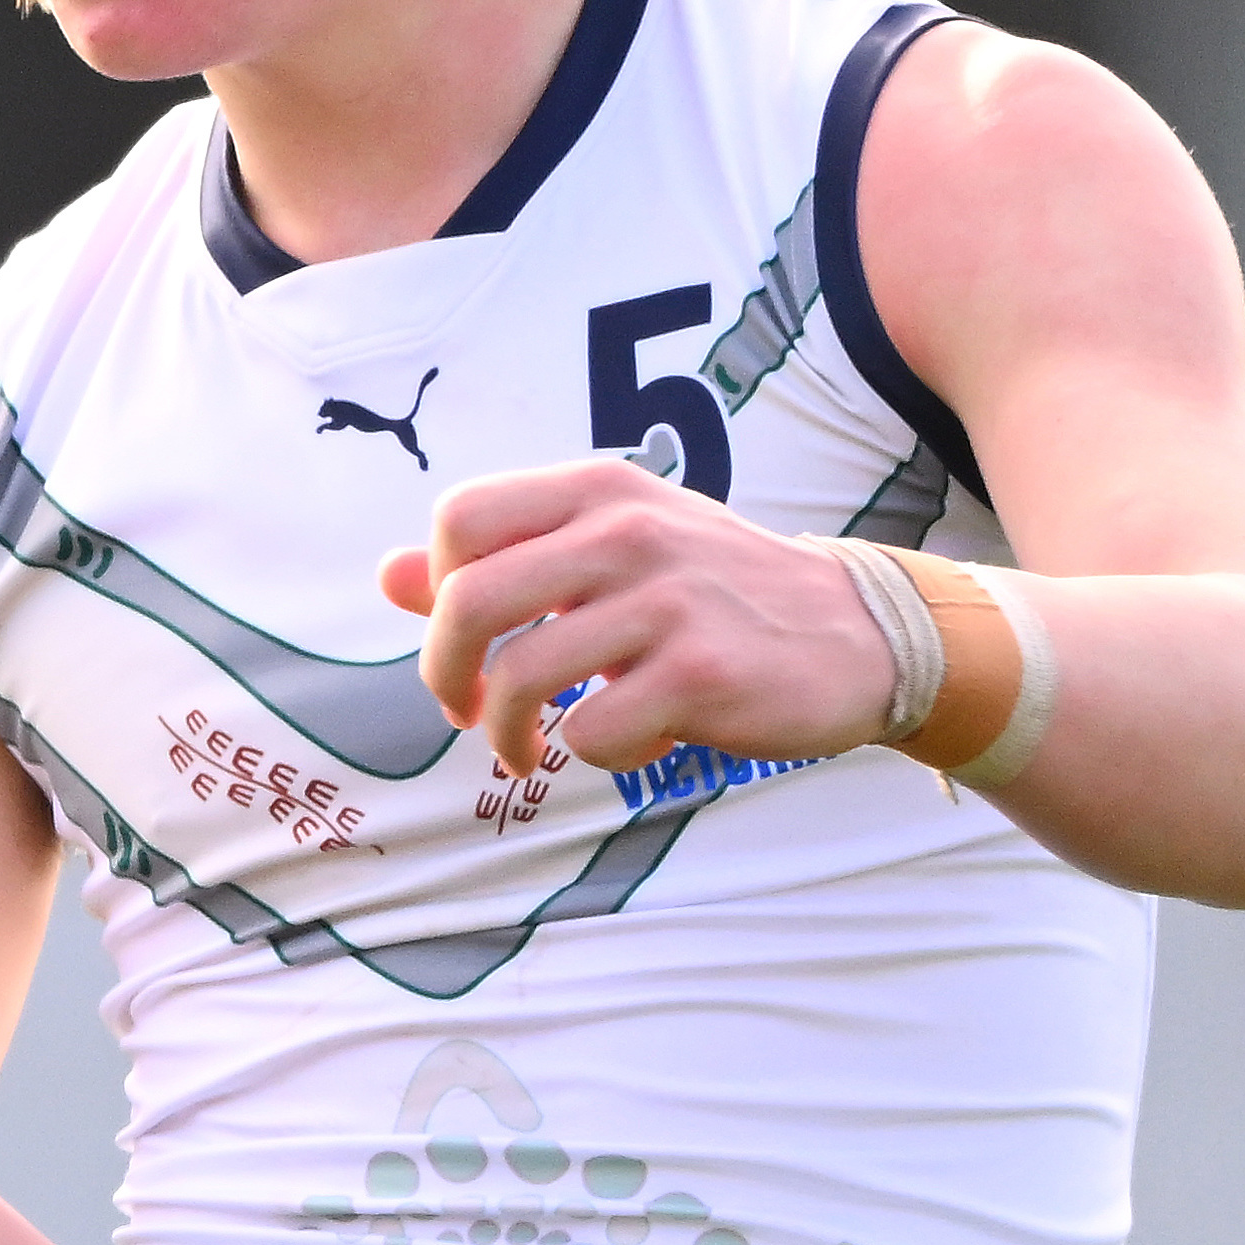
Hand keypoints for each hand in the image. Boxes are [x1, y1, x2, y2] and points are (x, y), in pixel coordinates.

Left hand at [380, 461, 901, 780]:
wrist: (855, 631)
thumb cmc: (712, 594)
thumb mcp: (612, 549)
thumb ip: (506, 560)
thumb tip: (390, 574)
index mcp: (597, 490)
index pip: (460, 518)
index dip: (436, 589)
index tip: (463, 641)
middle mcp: (626, 531)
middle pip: (468, 601)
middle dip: (445, 675)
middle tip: (466, 713)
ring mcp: (666, 601)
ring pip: (522, 679)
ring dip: (509, 735)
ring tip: (532, 752)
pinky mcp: (702, 673)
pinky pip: (594, 733)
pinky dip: (598, 754)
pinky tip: (636, 738)